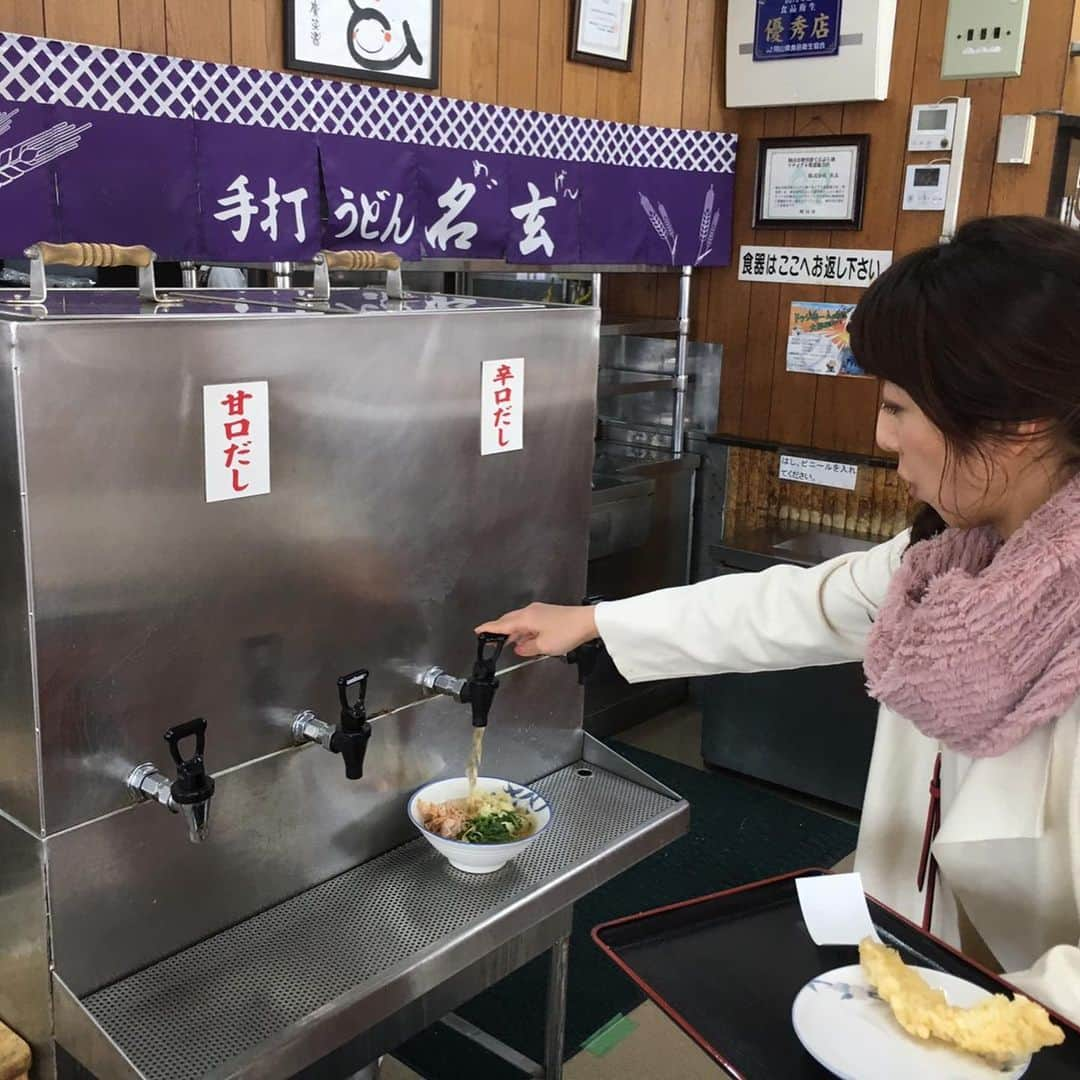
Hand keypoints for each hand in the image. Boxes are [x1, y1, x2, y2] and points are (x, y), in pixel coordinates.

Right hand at [475, 603, 598, 657]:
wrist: (588, 622)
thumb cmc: (567, 631)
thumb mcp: (544, 646)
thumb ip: (527, 648)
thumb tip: (519, 648)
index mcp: (526, 618)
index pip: (502, 624)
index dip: (489, 629)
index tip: (478, 631)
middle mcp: (530, 612)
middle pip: (509, 621)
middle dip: (499, 630)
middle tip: (489, 639)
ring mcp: (539, 612)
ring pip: (520, 622)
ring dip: (513, 632)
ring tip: (508, 644)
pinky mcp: (547, 614)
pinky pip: (529, 622)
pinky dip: (524, 631)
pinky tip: (526, 640)